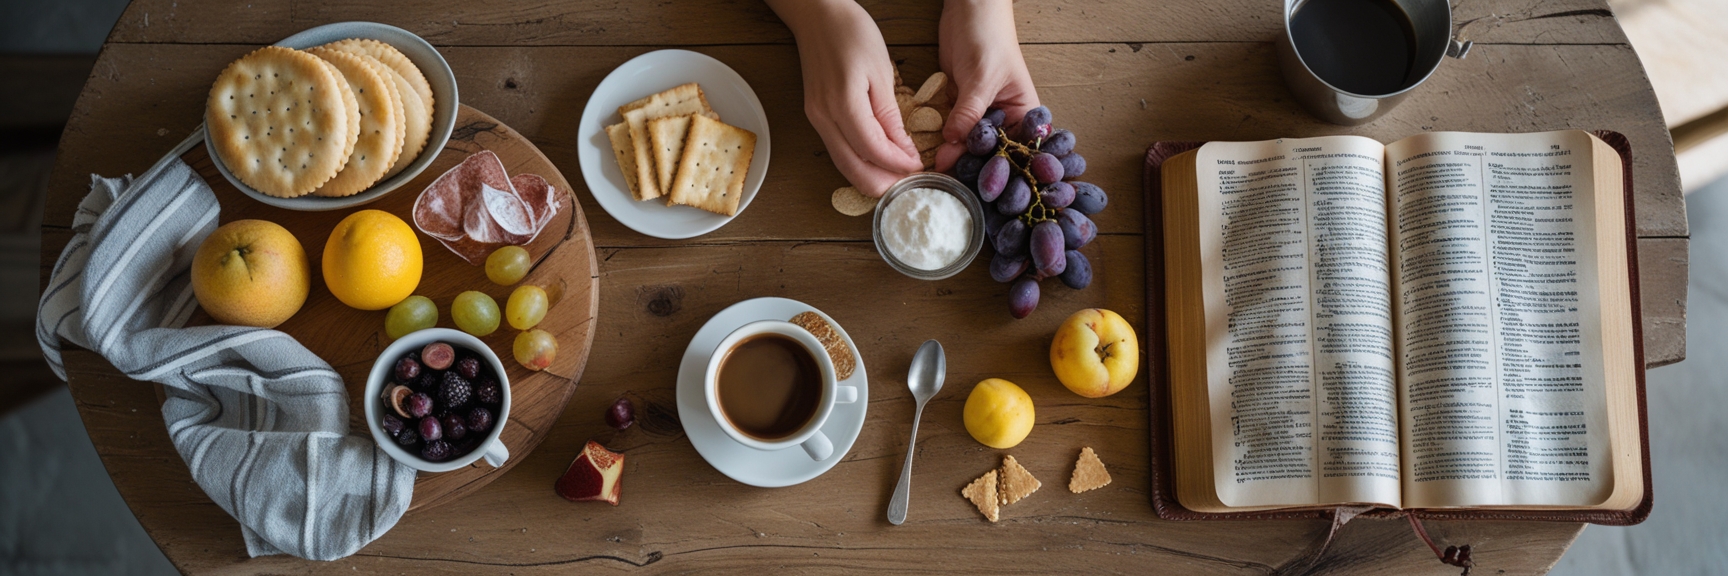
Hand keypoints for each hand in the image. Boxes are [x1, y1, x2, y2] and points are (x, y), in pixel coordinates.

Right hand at [768, 0, 922, 197]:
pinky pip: (838, 151)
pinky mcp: (816, 117)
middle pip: (853, 169)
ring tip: (898, 175)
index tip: (919, 167)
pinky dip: (859, 162)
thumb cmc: (852, 34)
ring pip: (843, 166)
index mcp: (843, 104)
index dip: (898, 165)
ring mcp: (816, 120)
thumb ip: (889, 117)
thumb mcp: (881, 73)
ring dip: (871, 176)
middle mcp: (824, 118)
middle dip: (883, 183)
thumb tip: (903, 151)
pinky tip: (878, 161)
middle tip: (910, 182)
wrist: (818, 16)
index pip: (874, 151)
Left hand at [934, 0, 1039, 171]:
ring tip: (937, 173)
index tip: (983, 188)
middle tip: (953, 183)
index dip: (1000, 171)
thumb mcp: (982, 77)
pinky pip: (949, 130)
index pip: (1014, 151)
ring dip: (953, 157)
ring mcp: (979, 115)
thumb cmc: (988, 37)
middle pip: (989, 154)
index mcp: (1023, 114)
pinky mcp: (958, 107)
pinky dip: (940, 141)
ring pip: (966, 145)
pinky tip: (928, 155)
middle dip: (972, 168)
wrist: (969, 9)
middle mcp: (1003, 119)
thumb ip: (969, 112)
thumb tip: (953, 145)